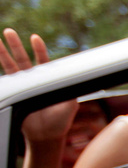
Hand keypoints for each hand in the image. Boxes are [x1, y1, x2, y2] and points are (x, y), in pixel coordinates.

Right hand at [1, 28, 77, 142]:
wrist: (47, 135)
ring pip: (10, 67)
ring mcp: (22, 87)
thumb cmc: (61, 120)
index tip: (35, 38)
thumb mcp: (70, 103)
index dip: (39, 50)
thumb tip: (79, 79)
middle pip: (23, 59)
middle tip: (9, 31)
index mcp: (48, 80)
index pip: (43, 61)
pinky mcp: (14, 95)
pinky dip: (1, 73)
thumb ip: (71, 90)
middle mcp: (34, 81)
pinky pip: (7, 81)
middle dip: (15, 45)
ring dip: (3, 54)